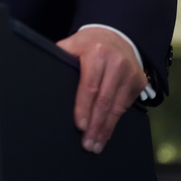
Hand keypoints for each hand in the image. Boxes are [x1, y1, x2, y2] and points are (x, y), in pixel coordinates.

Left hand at [56, 26, 147, 154]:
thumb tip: (40, 72)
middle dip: (95, 125)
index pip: (89, 86)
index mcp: (96, 53)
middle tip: (88, 144)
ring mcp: (131, 72)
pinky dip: (116, 120)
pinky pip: (126, 106)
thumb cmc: (90, 44)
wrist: (117, 35)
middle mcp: (117, 62)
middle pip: (104, 101)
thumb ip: (61, 56)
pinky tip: (107, 131)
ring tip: (97, 143)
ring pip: (117, 107)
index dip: (83, 108)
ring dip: (106, 128)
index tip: (79, 126)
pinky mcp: (139, 81)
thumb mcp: (73, 44)